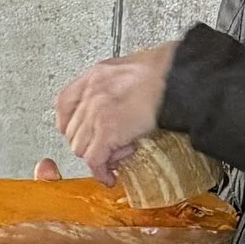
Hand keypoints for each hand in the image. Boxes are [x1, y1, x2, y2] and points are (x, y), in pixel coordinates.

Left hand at [56, 42, 176, 176]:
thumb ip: (116, 84)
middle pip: (73, 131)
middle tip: (108, 149)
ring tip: (120, 155)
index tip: (81, 134)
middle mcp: (91, 93)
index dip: (71, 125)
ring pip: (81, 148)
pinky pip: (95, 160)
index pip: (64, 103)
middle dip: (89, 144)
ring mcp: (97, 112)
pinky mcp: (108, 131)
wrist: (180, 77)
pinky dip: (102, 172)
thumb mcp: (132, 67)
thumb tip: (118, 103)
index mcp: (95, 76)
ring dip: (99, 157)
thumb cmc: (167, 71)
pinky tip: (110, 176)